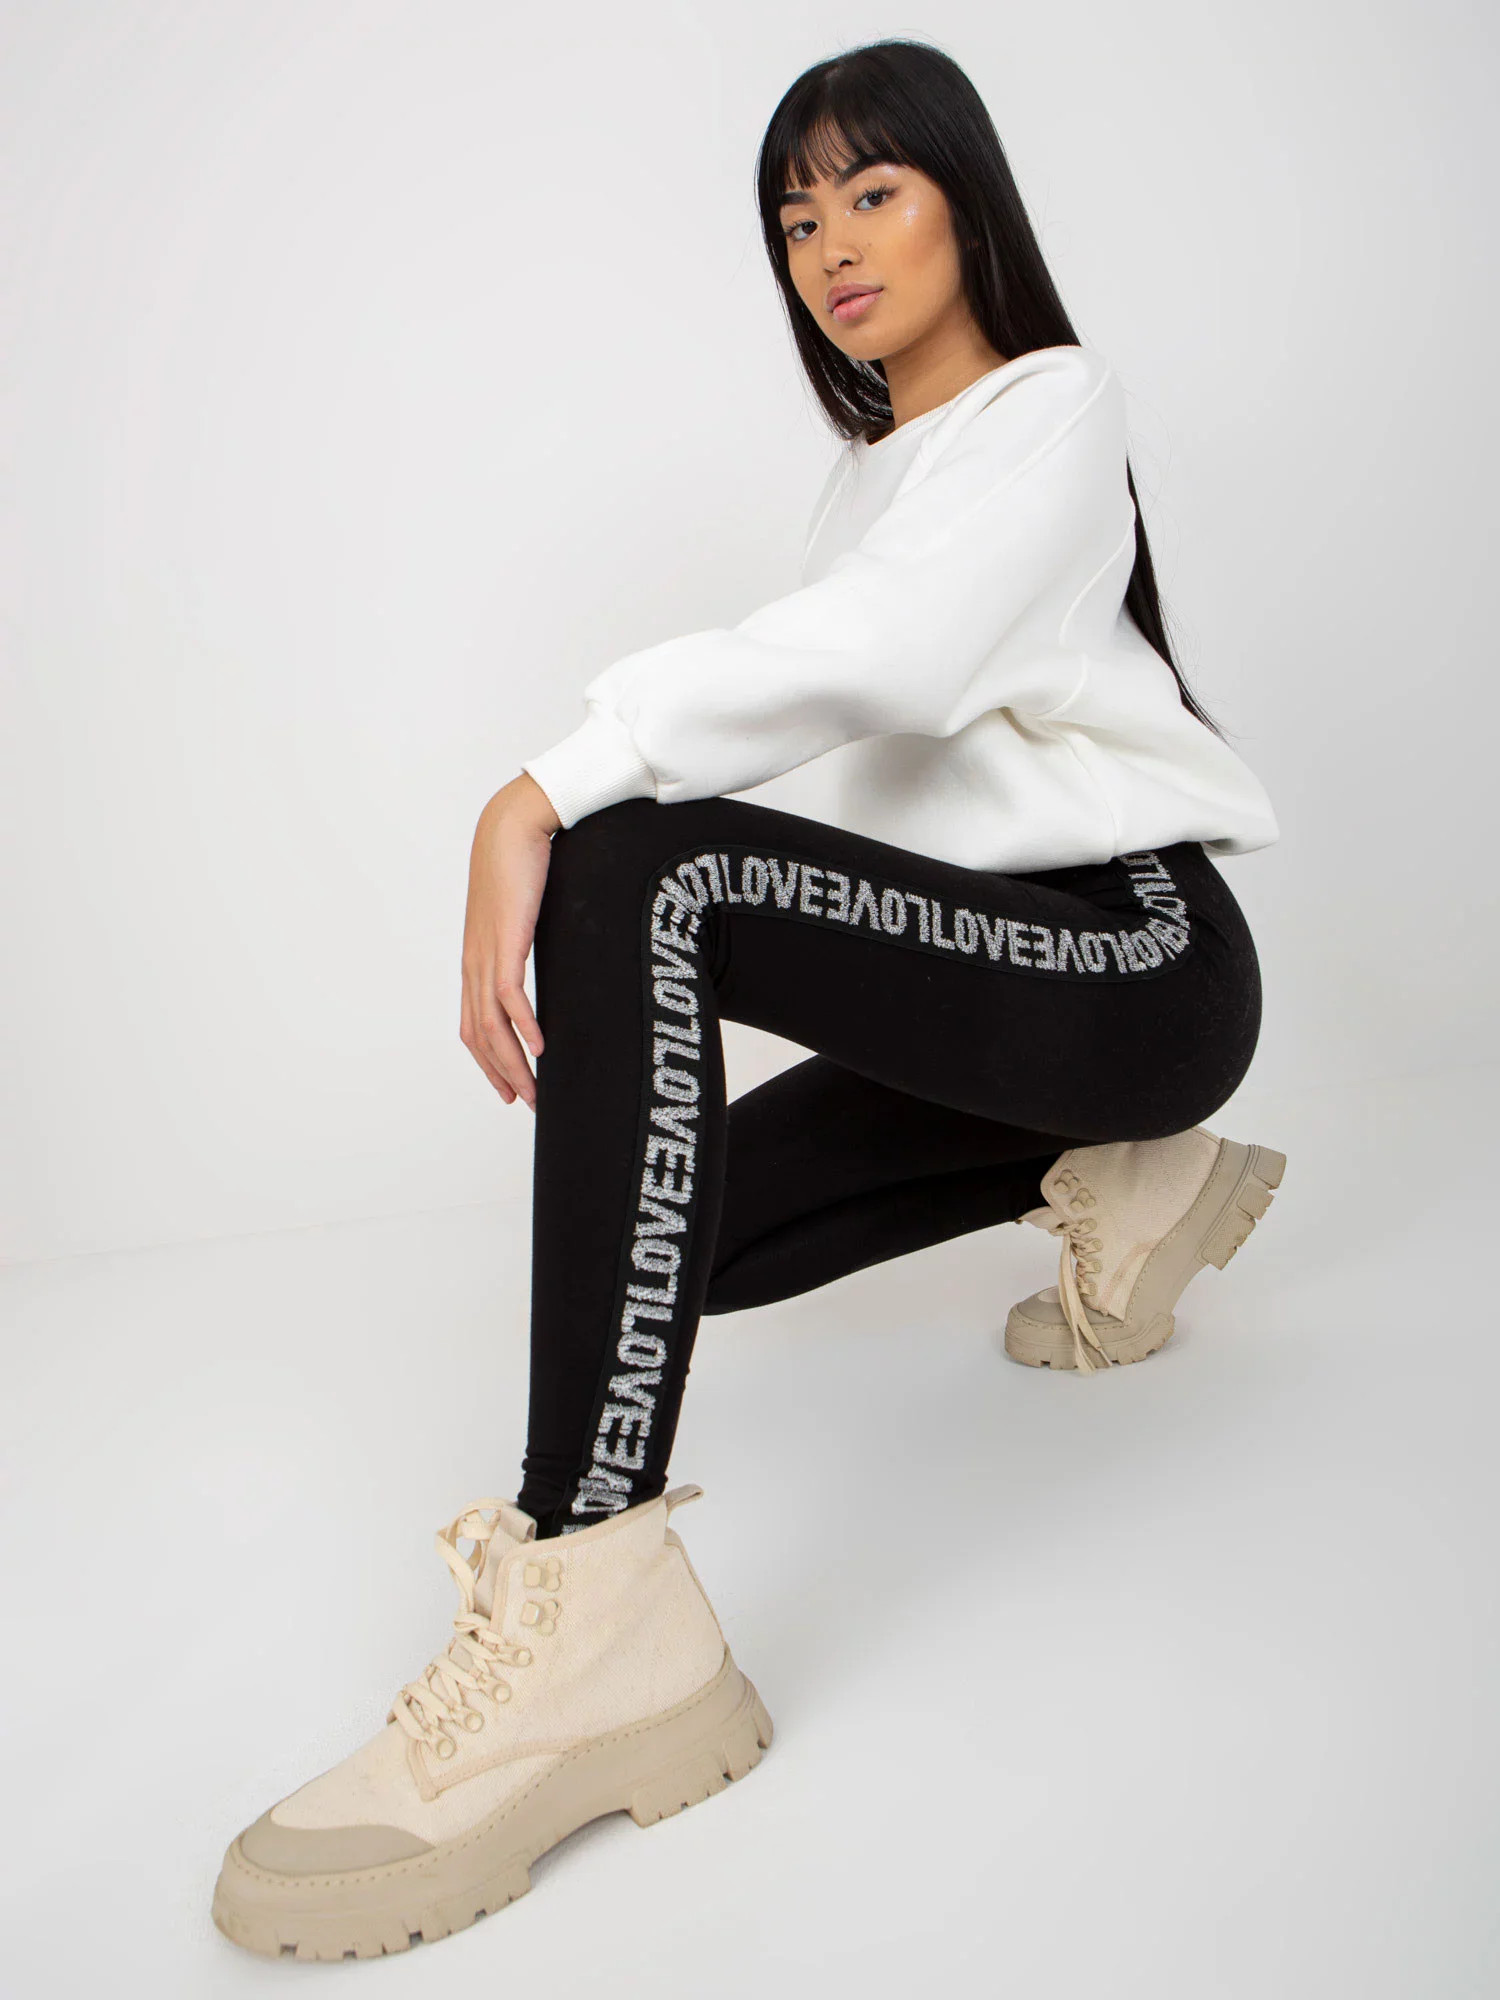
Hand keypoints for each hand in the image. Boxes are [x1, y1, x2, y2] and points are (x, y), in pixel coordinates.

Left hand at [460, 772, 561, 1108]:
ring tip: (533, 1090)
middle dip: (501, 1074)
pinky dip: (523, 1026)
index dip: (489, 1062)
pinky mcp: (504, 941)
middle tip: (525, 1103)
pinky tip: (540, 1047)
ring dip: (512, 1062)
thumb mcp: (525, 915)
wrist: (513, 824)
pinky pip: (510, 996)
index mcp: (478, 960)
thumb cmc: (523, 863)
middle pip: (479, 1036)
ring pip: (491, 1025)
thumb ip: (529, 942)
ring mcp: (486, 954)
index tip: (510, 1087)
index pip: (473, 1026)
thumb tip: (552, 958)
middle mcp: (475, 963)